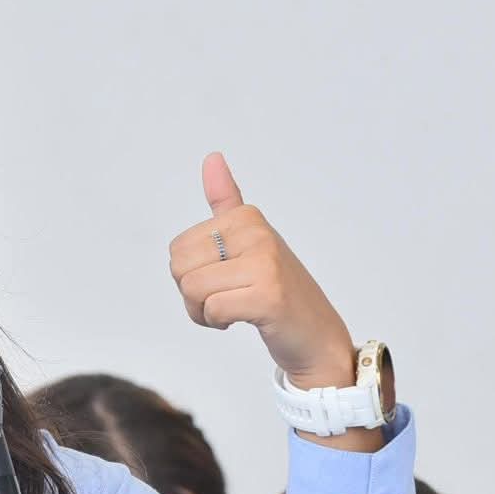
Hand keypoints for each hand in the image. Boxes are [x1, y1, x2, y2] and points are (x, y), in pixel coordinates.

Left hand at [169, 152, 355, 388]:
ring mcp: (264, 263)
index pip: (178, 249)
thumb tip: (211, 157)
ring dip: (204, 312)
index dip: (190, 274)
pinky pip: (212, 309)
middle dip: (193, 295)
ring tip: (236, 309)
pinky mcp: (268, 296)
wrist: (316, 336)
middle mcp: (257, 233)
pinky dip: (219, 322)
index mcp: (246, 217)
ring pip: (192, 289)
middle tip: (226, 298)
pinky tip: (245, 319)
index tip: (223, 278)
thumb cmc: (277, 290)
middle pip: (179, 268)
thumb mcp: (250, 241)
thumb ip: (227, 201)